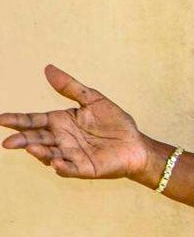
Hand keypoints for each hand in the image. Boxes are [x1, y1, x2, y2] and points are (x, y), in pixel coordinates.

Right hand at [1, 65, 158, 180]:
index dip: (18, 120)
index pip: (34, 121)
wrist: (136, 144)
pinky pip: (71, 169)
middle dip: (22, 140)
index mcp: (60, 122)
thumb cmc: (115, 122)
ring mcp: (71, 155)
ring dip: (39, 153)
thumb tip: (48, 68)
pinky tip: (56, 163)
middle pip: (37, 139)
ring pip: (49, 154)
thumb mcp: (93, 100)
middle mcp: (61, 139)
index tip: (1, 119)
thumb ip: (71, 87)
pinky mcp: (85, 168)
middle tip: (8, 142)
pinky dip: (63, 167)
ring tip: (31, 148)